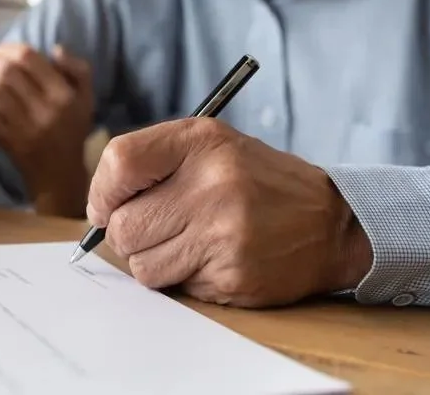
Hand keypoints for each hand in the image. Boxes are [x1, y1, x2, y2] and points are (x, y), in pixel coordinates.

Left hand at [0, 44, 92, 215]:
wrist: (60, 175)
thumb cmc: (72, 130)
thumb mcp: (86, 98)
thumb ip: (77, 69)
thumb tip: (55, 48)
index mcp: (63, 95)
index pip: (29, 58)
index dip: (8, 48)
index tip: (0, 51)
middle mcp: (45, 110)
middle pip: (6, 72)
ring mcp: (25, 128)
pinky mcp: (9, 143)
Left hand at [86, 118, 372, 307]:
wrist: (331, 222)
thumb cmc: (257, 182)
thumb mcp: (211, 147)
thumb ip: (152, 162)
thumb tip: (98, 209)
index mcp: (201, 142)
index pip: (119, 163)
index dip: (102, 192)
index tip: (106, 206)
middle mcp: (213, 183)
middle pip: (122, 226)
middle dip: (128, 235)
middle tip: (156, 229)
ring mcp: (224, 232)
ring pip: (141, 265)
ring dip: (154, 261)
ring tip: (189, 243)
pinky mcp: (232, 274)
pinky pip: (175, 287)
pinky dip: (184, 279)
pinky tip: (213, 259)